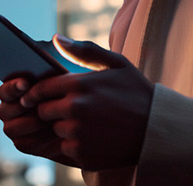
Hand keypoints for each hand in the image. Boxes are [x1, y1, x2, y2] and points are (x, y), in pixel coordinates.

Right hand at [0, 77, 77, 166]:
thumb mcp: (58, 84)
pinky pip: (24, 143)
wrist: (77, 121)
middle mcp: (8, 111)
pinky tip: (55, 131)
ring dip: (31, 123)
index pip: (5, 91)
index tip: (26, 84)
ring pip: (11, 128)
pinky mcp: (23, 144)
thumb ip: (45, 78)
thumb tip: (37, 72)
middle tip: (38, 104)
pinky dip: (40, 138)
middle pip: (3, 111)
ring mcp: (12, 129)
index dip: (13, 87)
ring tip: (51, 118)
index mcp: (11, 93)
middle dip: (20, 108)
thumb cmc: (65, 96)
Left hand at [21, 35, 154, 169]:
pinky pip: (66, 149)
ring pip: (55, 131)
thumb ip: (84, 50)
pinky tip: (94, 138)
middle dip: (52, 110)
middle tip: (70, 110)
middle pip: (43, 112)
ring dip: (64, 128)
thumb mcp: (117, 64)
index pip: (40, 89)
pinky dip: (75, 145)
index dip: (35, 93)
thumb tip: (56, 38)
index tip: (34, 96)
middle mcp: (75, 109)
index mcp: (79, 85)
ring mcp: (78, 133)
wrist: (158, 129)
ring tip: (87, 125)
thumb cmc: (137, 93)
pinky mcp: (83, 154)